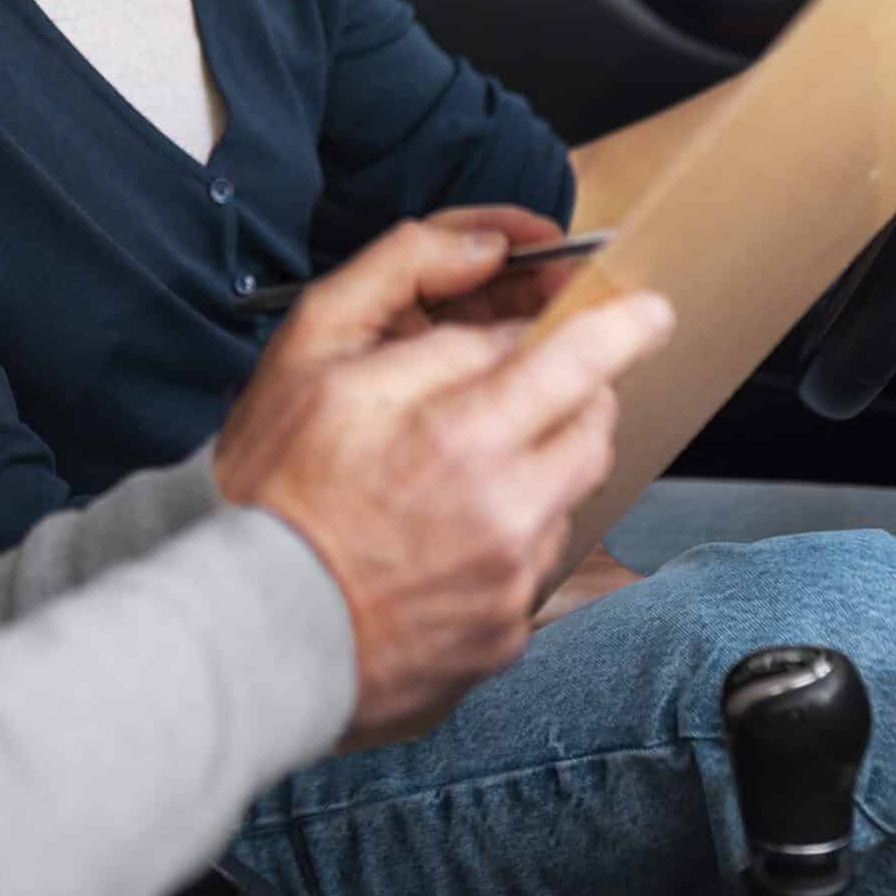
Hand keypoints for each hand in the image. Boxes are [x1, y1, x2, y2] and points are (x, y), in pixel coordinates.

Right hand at [213, 215, 674, 744]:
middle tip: (515, 388)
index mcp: (461, 433)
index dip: (622, 326)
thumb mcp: (312, 350)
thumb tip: (488, 254)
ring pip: (567, 497)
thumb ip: (403, 280)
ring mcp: (510, 585)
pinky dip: (507, 538)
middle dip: (571, 394)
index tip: (649, 310)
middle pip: (593, 429)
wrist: (247, 632)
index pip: (579, 360)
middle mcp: (505, 514)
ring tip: (454, 472)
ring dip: (535, 467)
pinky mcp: (504, 640)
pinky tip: (441, 539)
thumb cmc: (271, 487)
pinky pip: (536, 566)